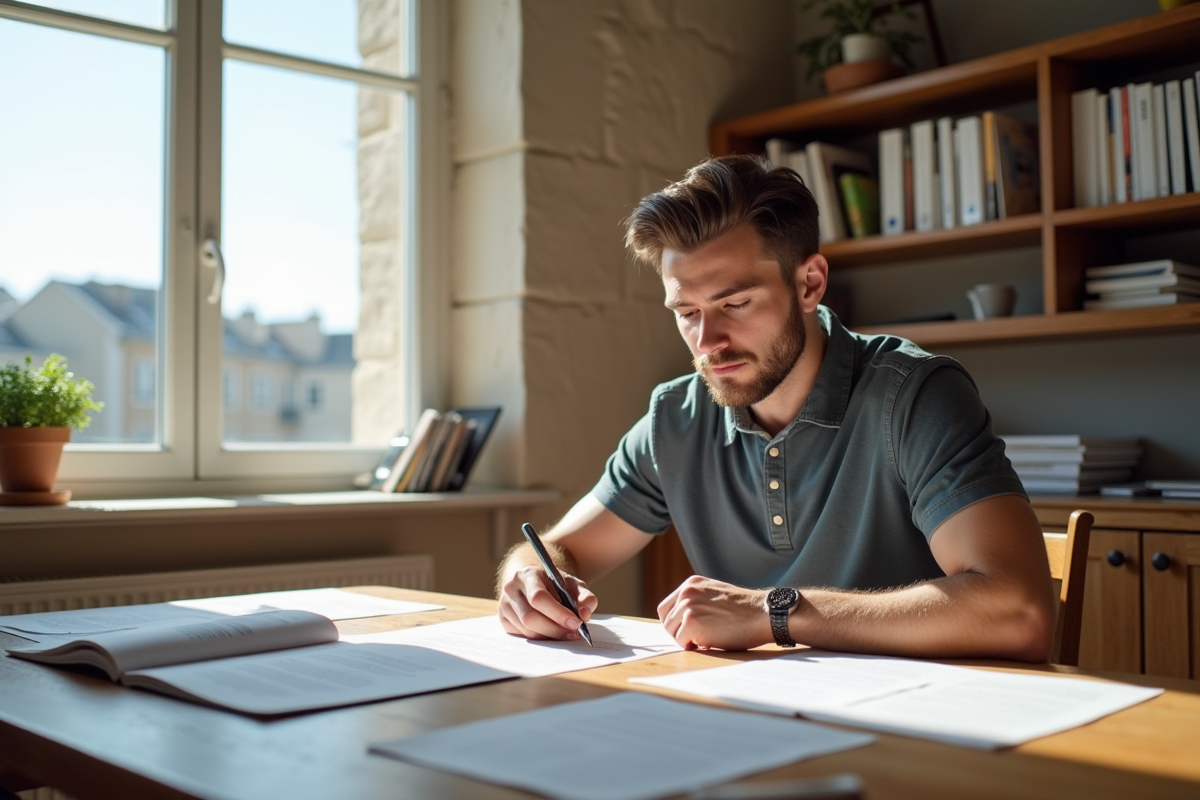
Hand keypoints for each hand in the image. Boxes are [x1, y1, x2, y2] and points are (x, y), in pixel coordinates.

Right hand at [498, 564, 597, 640]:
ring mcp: (504, 604)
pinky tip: (551, 633)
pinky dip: (540, 637)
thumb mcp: (573, 584)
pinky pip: (522, 635)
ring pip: (526, 629)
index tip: (576, 623)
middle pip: (530, 617)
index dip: (558, 613)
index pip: (538, 597)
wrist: (533, 581)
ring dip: (549, 636)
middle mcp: (511, 588)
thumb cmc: (555, 584)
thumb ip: (585, 597)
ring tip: (566, 634)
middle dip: (555, 629)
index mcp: (528, 574)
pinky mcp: (503, 619)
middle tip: (573, 633)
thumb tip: (585, 615)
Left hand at [657, 576, 772, 650]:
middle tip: (698, 637)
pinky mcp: (691, 622)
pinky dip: (694, 646)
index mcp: (692, 583)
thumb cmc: (746, 610)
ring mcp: (688, 606)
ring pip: (672, 632)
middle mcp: (686, 591)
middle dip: (679, 632)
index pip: (666, 607)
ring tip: (708, 637)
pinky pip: (682, 642)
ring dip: (687, 639)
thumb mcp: (716, 595)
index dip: (675, 622)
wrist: (764, 614)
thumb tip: (681, 620)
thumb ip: (698, 601)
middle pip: (666, 620)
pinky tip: (710, 642)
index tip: (688, 630)